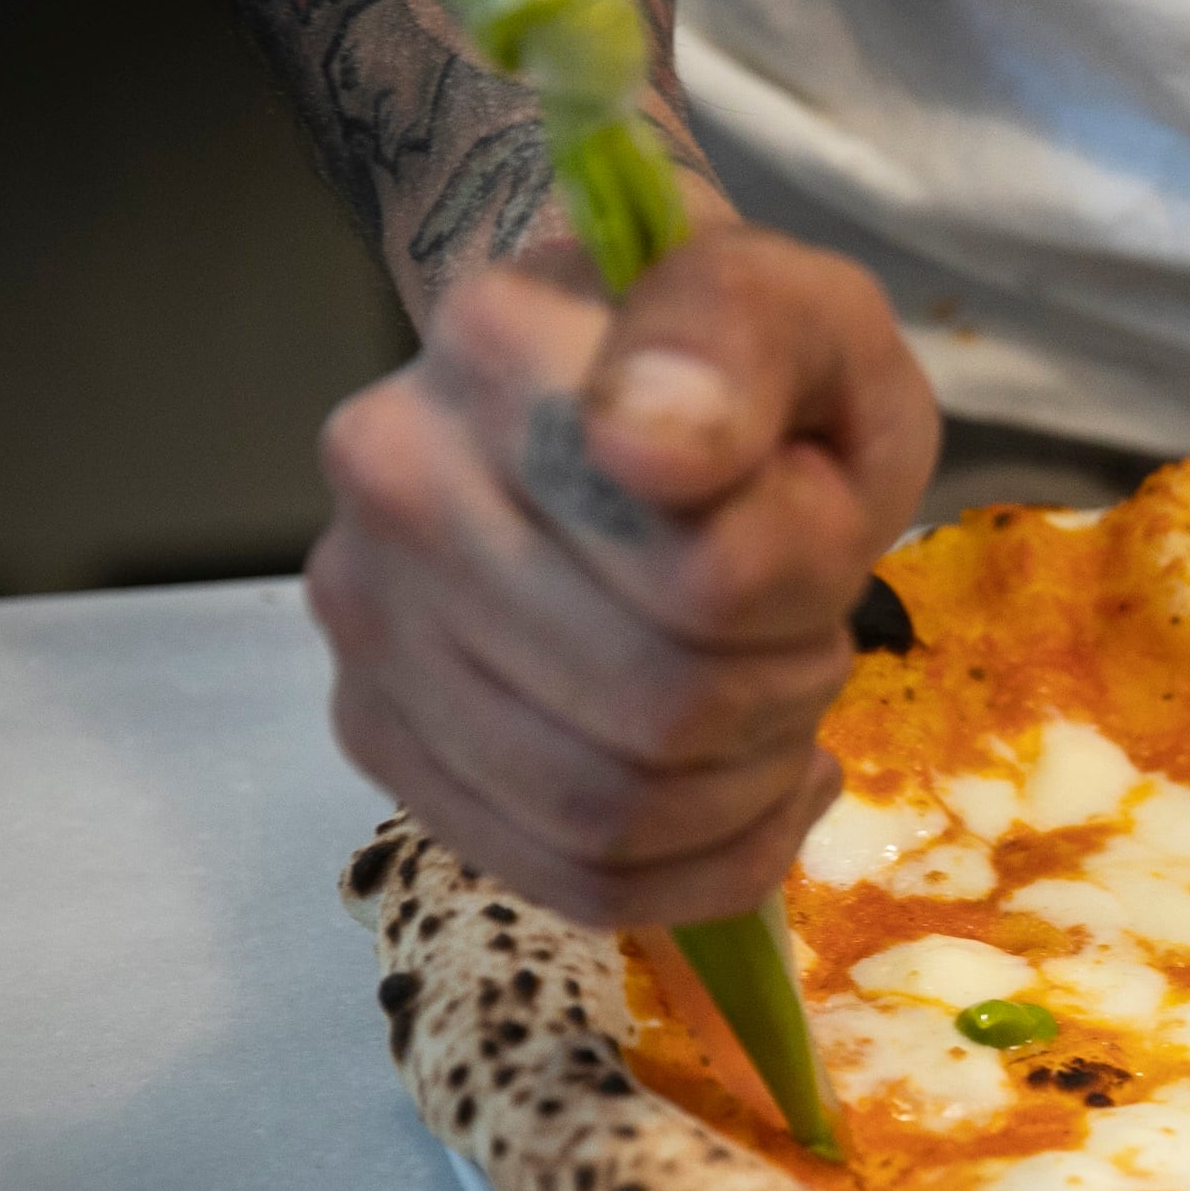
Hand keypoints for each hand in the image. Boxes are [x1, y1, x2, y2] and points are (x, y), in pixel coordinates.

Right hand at [308, 223, 937, 924]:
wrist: (631, 393)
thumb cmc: (744, 369)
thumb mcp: (808, 315)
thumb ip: (744, 335)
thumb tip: (648, 444)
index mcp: (501, 353)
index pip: (705, 578)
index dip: (809, 588)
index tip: (820, 521)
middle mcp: (393, 480)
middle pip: (656, 711)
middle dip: (784, 694)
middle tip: (809, 628)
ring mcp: (369, 618)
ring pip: (603, 814)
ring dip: (743, 786)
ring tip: (771, 694)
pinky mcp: (379, 731)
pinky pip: (562, 875)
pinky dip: (698, 863)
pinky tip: (748, 787)